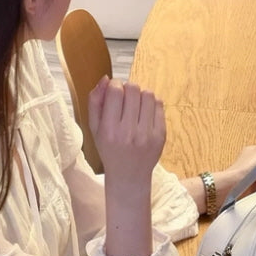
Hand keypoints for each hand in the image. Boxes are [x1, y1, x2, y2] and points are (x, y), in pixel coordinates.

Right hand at [88, 76, 165, 194]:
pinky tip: (144, 114)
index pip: (116, 91)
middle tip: (125, 99)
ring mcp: (146, 134)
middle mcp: (128, 132)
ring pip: (147, 94)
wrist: (128, 176)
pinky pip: (159, 105)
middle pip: (133, 89)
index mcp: (109, 131)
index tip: (114, 92)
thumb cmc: (109, 150)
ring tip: (135, 106)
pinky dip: (151, 104)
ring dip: (140, 95)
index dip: (114, 85)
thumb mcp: (95, 130)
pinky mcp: (160, 135)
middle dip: (128, 89)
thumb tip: (105, 79)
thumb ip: (95, 103)